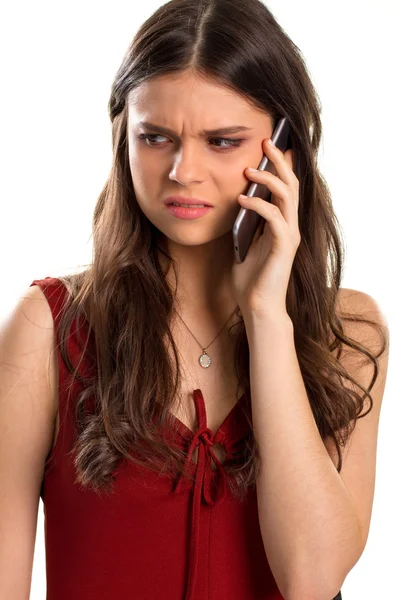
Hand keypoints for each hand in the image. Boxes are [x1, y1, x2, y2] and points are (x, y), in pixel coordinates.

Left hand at [231, 137, 299, 319]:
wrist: (257, 306)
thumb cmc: (250, 278)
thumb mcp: (244, 243)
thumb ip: (245, 223)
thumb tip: (235, 199)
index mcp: (281, 224)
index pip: (286, 187)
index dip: (280, 165)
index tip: (268, 145)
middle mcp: (289, 226)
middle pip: (291, 184)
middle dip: (279, 161)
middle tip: (266, 142)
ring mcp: (289, 235)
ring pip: (288, 196)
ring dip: (269, 179)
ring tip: (249, 169)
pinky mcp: (284, 246)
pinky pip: (275, 218)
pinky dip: (259, 205)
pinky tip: (242, 199)